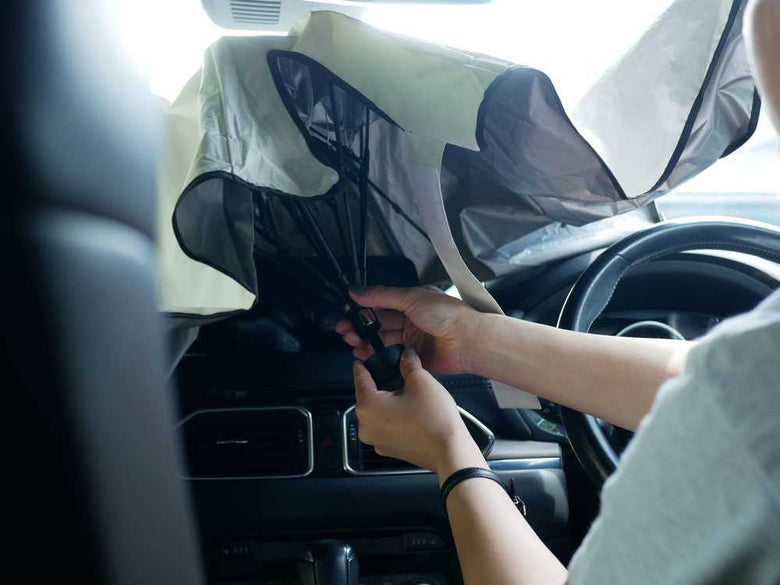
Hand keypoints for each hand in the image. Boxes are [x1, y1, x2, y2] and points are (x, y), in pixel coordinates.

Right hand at [336, 286, 481, 374]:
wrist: (468, 340)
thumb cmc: (448, 315)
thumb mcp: (411, 298)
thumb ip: (382, 295)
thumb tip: (357, 290)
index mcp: (412, 302)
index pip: (381, 305)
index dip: (363, 310)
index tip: (347, 315)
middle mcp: (411, 320)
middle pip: (379, 324)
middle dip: (361, 328)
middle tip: (346, 332)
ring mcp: (413, 340)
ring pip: (383, 341)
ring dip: (366, 342)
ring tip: (352, 343)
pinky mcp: (414, 358)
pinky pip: (391, 357)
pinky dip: (377, 357)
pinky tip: (365, 355)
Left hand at [353, 347, 485, 476]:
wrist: (450, 452)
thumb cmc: (434, 421)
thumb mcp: (421, 380)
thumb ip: (408, 364)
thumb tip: (406, 357)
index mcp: (368, 407)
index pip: (360, 380)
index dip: (363, 367)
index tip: (361, 362)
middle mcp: (367, 426)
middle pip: (368, 397)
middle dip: (382, 386)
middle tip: (399, 378)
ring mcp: (377, 441)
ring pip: (377, 413)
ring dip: (389, 403)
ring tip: (410, 397)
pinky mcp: (389, 449)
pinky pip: (386, 427)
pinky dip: (394, 418)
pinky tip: (412, 413)